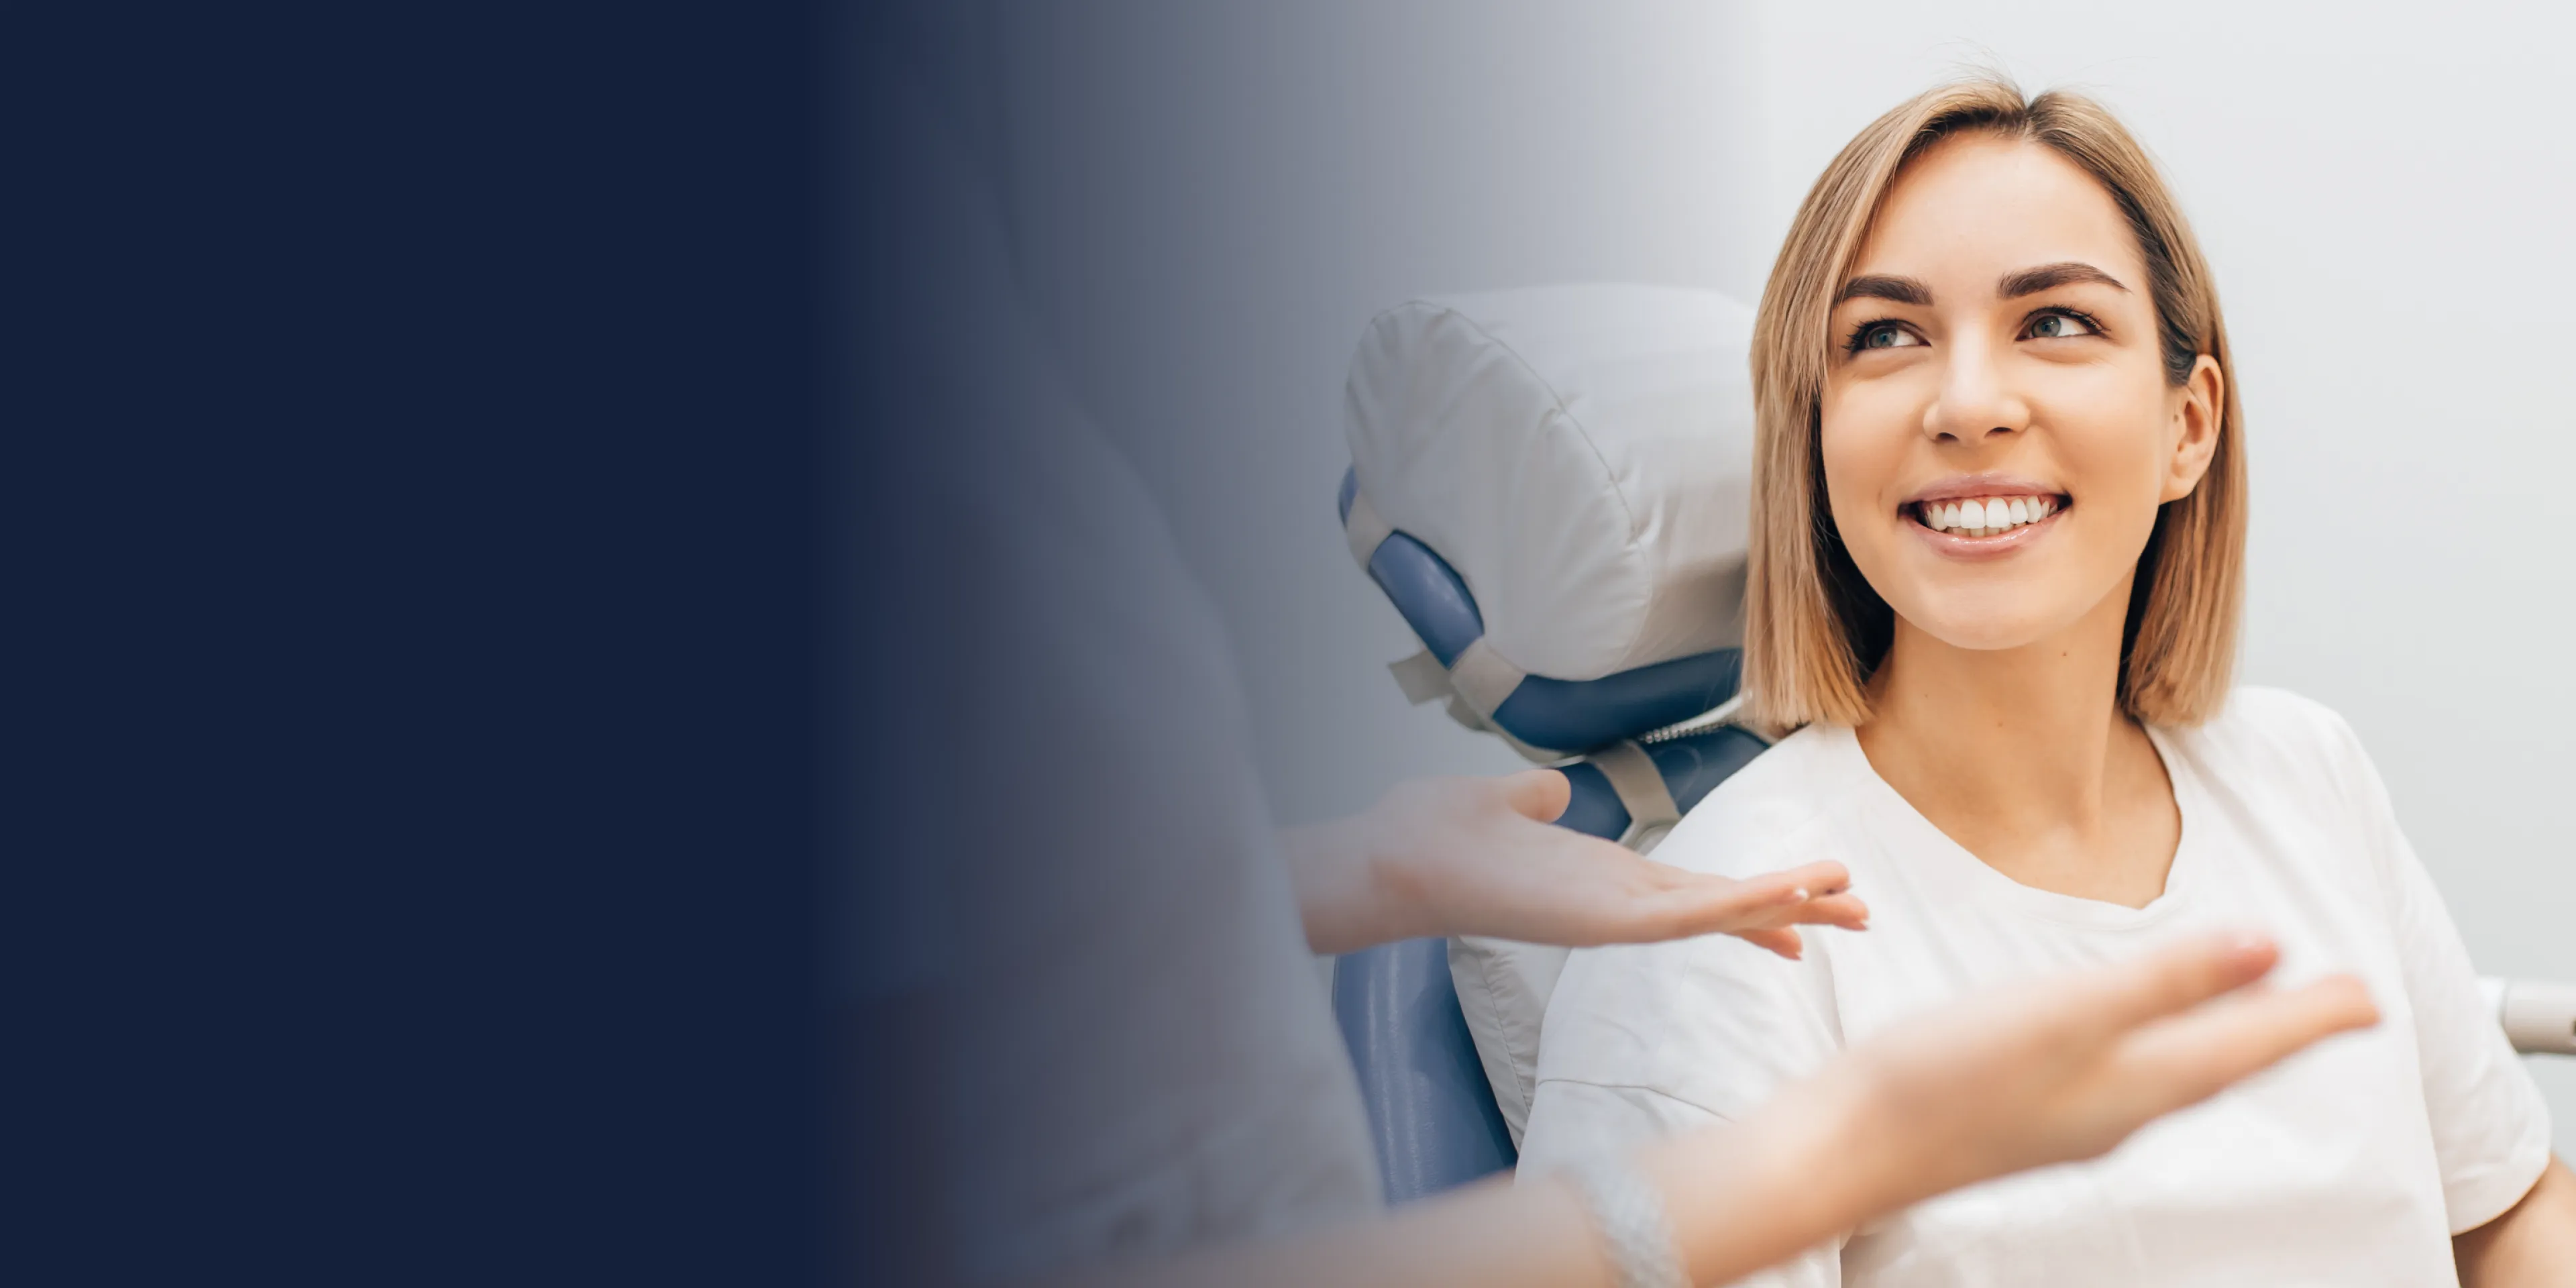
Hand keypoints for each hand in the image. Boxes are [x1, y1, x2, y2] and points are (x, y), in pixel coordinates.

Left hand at [1283, 769, 1866, 955]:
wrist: (1388, 856)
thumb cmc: (1432, 836)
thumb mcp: (1502, 804)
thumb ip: (1534, 800)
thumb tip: (1550, 789)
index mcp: (1602, 877)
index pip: (1693, 888)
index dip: (1753, 894)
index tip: (1808, 900)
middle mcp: (1615, 903)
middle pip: (1723, 906)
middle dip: (1792, 908)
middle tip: (1862, 913)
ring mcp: (1613, 917)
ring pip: (1718, 912)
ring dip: (1784, 904)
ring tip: (1850, 898)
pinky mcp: (1602, 921)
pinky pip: (1686, 916)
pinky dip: (1739, 906)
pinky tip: (1786, 898)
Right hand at [1814, 933, 2380, 1215]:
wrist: (1851, 1146)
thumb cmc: (1946, 1080)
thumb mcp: (2066, 1013)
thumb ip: (2165, 981)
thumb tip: (2268, 946)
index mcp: (2140, 1084)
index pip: (2251, 1044)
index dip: (2312, 1017)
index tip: (2371, 996)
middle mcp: (2121, 1110)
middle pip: (2225, 1063)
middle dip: (2284, 1030)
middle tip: (2339, 1004)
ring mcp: (2076, 1118)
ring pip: (2180, 1073)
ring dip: (2228, 1038)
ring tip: (2258, 1012)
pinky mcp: (2033, 1112)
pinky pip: (2132, 1076)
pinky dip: (2165, 1047)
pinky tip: (2141, 1036)